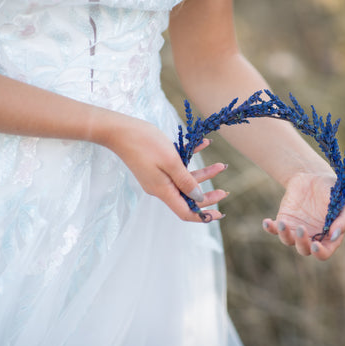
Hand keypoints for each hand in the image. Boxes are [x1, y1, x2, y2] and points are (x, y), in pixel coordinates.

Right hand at [104, 114, 227, 221]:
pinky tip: (204, 144)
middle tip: (225, 192)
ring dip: (203, 174)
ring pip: (185, 180)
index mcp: (163, 190)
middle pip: (187, 197)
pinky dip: (191, 157)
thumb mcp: (171, 161)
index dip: (203, 215)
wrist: (119, 130)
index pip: (185, 212)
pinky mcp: (155, 166)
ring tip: (221, 166)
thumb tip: (199, 198)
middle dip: (207, 195)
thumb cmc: (146, 143)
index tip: (219, 214)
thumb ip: (186, 181)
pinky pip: (177, 166)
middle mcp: (160, 187)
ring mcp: (157, 177)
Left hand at [262, 172, 344, 258]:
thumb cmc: (334, 190)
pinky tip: (267, 222)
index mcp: (329, 236)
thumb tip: (334, 235)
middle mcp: (312, 236)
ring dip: (284, 235)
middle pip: (305, 250)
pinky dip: (270, 228)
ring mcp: (296, 229)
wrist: (314, 175)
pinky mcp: (284, 220)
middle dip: (302, 242)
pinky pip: (274, 229)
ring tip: (282, 223)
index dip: (320, 253)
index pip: (324, 253)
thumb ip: (344, 219)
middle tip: (301, 228)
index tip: (315, 245)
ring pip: (288, 241)